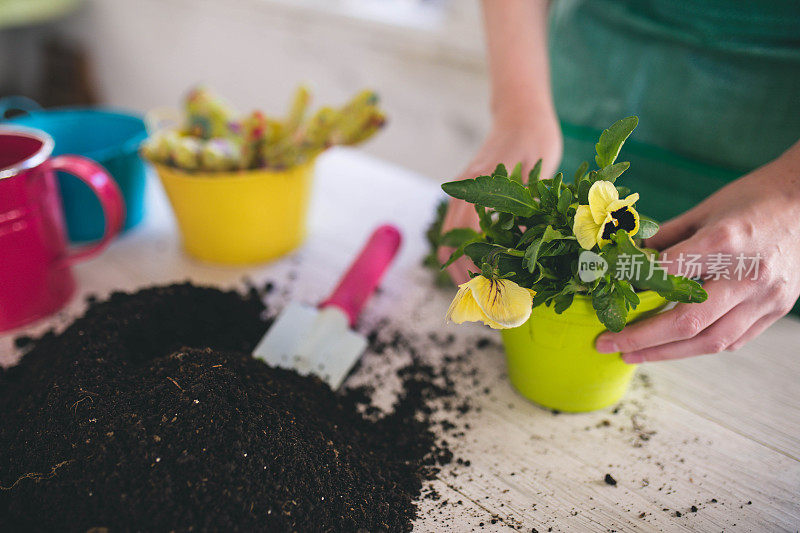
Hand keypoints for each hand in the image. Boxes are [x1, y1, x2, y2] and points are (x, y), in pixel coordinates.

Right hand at [438, 110, 562, 283]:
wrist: (522, 115)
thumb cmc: (535, 139)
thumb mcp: (538, 171)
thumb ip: (527, 204)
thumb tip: (524, 245)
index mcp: (478, 187)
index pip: (466, 236)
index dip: (473, 265)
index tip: (485, 289)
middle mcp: (464, 192)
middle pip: (452, 243)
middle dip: (463, 274)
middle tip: (481, 303)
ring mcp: (463, 194)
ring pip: (451, 239)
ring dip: (460, 267)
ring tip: (477, 294)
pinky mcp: (468, 197)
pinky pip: (458, 231)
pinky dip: (463, 253)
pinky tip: (477, 270)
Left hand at [596, 146, 799, 361]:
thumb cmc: (752, 198)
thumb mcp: (704, 209)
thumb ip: (666, 239)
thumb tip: (627, 258)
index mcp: (725, 241)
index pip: (669, 273)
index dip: (634, 287)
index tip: (608, 296)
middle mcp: (747, 275)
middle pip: (687, 320)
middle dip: (641, 338)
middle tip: (606, 344)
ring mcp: (765, 297)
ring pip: (710, 341)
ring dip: (666, 353)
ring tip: (630, 355)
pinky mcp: (776, 310)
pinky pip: (733, 340)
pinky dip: (699, 347)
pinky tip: (672, 348)